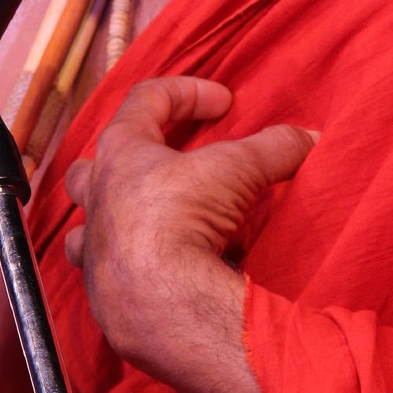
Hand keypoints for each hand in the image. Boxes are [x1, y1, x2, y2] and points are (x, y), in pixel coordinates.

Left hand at [64, 76, 315, 392]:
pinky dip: (127, 271)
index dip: (187, 92)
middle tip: (160, 164)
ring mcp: (93, 248)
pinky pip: (103, 275)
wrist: (160, 300)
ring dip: (112, 221)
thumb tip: (308, 139)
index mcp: (122, 153)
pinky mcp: (101, 293)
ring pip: (84, 226)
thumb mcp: (238, 171)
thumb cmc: (184, 218)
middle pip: (89, 166)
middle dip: (123, 161)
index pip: (145, 99)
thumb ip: (274, 148)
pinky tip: (154, 274)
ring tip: (145, 224)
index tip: (224, 102)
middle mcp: (97, 198)